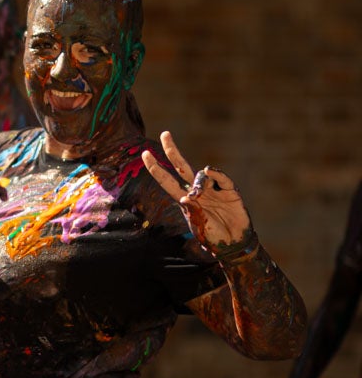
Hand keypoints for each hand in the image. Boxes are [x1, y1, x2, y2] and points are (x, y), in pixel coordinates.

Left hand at [142, 131, 251, 252]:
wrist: (233, 243)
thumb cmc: (212, 236)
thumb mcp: (198, 225)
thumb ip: (192, 211)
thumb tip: (187, 196)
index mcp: (184, 199)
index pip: (167, 181)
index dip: (156, 168)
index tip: (145, 154)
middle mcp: (197, 191)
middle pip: (181, 167)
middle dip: (172, 151)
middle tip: (164, 134)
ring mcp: (213, 190)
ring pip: (201, 175)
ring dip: (199, 182)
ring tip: (199, 196)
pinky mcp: (229, 191)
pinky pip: (222, 178)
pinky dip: (216, 174)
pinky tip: (209, 172)